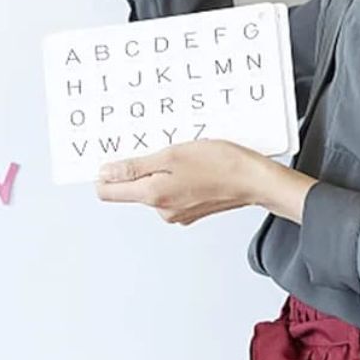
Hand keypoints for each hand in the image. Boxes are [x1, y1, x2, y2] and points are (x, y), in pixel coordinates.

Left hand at [95, 139, 267, 224]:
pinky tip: (193, 165)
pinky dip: (176, 176)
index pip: (109, 192)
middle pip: (132, 188)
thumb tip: (106, 174)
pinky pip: (171, 190)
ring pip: (153, 187)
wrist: (254, 180)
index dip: (105, 173)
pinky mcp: (190, 210)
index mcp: (152, 196)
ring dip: (161, 169)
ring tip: (184, 155)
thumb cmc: (220, 164)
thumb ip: (135, 167)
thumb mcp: (171, 156)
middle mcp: (161, 209)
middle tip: (160, 147)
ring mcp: (176, 212)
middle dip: (139, 166)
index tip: (111, 156)